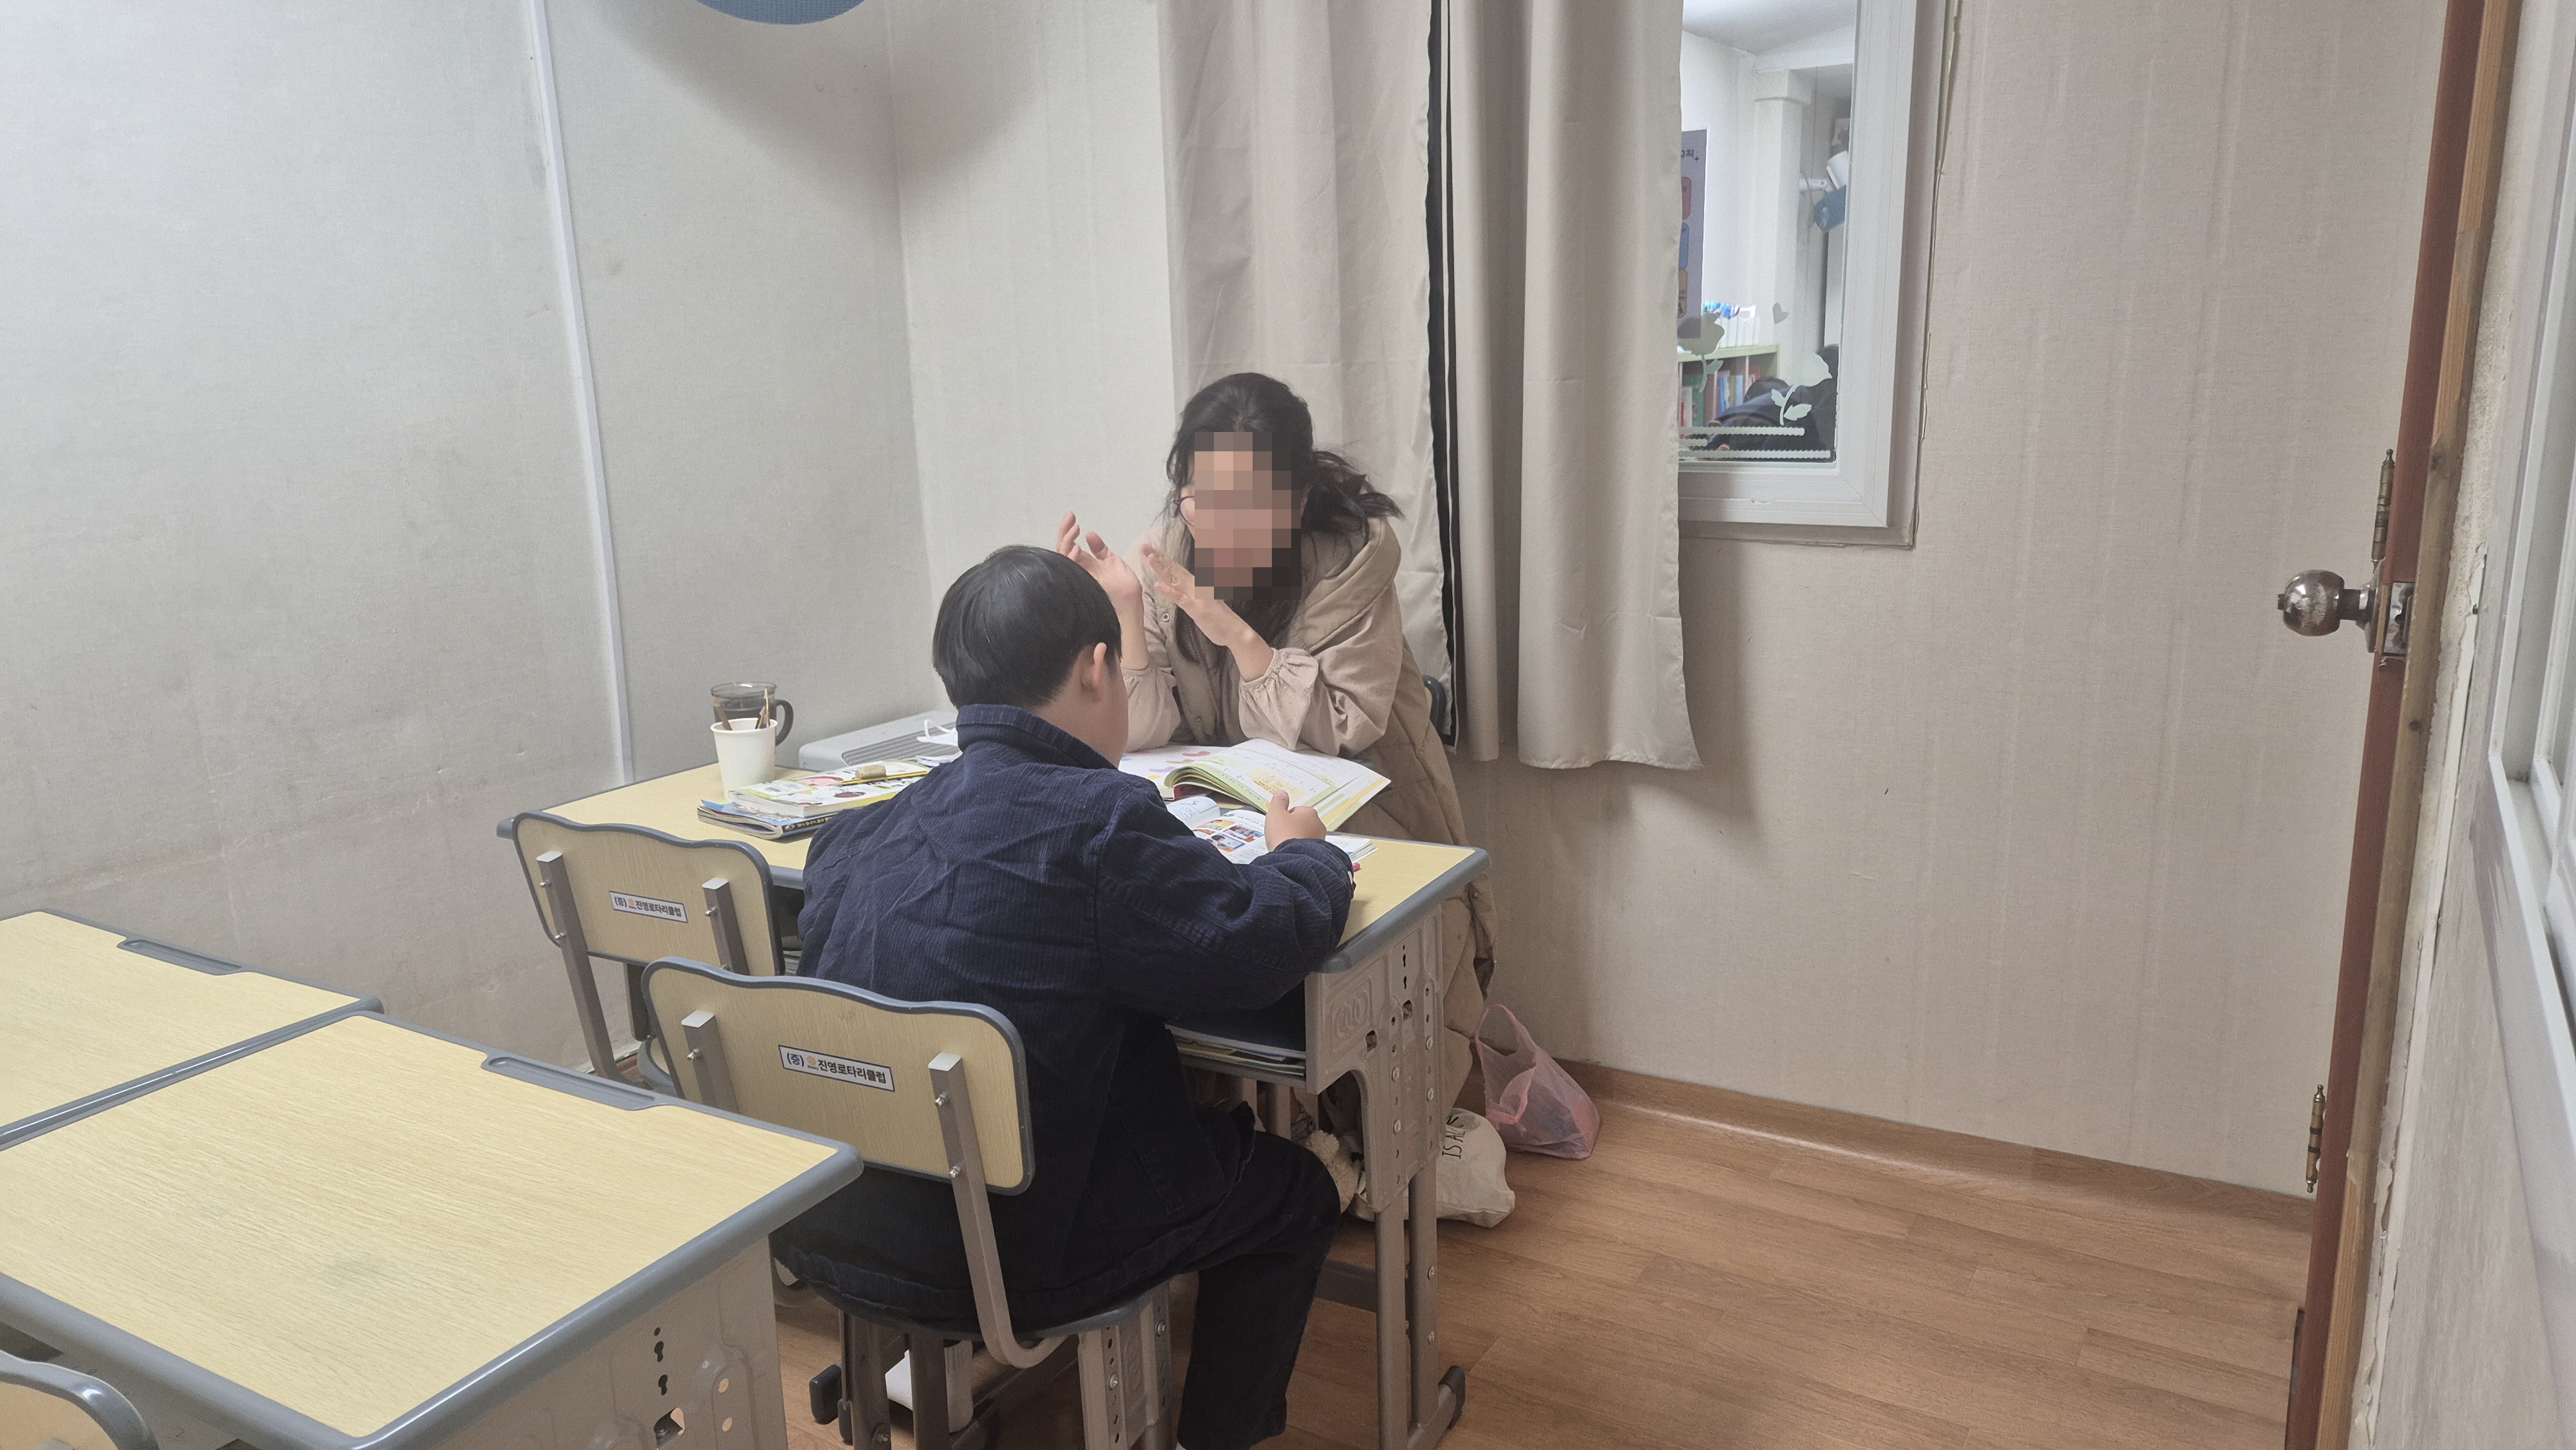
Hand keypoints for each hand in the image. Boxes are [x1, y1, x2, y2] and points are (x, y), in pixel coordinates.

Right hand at [1057, 513, 1143, 616]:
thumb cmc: (1124, 588)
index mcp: (1085, 565)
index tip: (1072, 517)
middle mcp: (1078, 571)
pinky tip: (1076, 548)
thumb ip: (1100, 549)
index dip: (1068, 531)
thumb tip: (1089, 535)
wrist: (1132, 605)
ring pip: (1062, 558)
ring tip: (1075, 529)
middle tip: (1071, 518)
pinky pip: (1070, 571)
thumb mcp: (1112, 562)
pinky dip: (1071, 559)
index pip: (1069, 546)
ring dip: (1067, 542)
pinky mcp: (1082, 585)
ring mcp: (1078, 578)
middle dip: (1064, 532)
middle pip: (1062, 550)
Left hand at [1140, 542, 1255, 650]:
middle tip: (1144, 546)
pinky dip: (1170, 592)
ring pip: (1175, 580)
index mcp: (1194, 585)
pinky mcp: (1197, 609)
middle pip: (1173, 570)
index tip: (1149, 550)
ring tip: (1150, 557)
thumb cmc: (1216, 618)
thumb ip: (1188, 595)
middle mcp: (1194, 587)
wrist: (1234, 631)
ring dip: (1162, 568)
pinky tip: (1159, 585)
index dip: (1161, 559)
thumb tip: (1175, 588)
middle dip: (1158, 558)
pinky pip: (1181, 600)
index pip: (1175, 570)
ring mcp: (1196, 597)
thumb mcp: (1200, 603)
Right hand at [1264, 790, 1327, 849]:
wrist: (1292, 858)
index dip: (1284, 818)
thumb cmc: (1284, 835)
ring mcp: (1319, 839)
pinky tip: (1292, 853)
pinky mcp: (1318, 852)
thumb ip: (1278, 801)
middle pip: (1301, 824)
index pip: (1295, 811)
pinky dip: (1300, 850)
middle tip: (1281, 835)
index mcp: (1309, 812)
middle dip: (1292, 828)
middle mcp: (1318, 825)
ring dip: (1296, 840)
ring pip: (1304, 837)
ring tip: (1286, 846)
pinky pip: (1307, 848)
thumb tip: (1281, 793)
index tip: (1279, 825)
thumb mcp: (1275, 813)